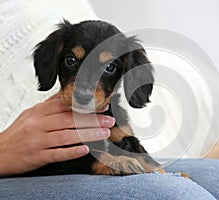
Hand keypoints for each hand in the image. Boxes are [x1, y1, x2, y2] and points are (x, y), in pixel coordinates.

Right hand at [0, 94, 114, 175]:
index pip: (66, 106)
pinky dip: (71, 152)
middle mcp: (38, 124)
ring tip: (104, 134)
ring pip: (66, 136)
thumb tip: (69, 95)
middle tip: (109, 121)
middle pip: (69, 120)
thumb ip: (51, 106)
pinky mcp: (37, 156)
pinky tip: (85, 150)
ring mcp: (37, 141)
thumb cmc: (19, 132)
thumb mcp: (32, 114)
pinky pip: (57, 154)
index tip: (102, 106)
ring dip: (88, 135)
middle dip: (92, 120)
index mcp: (39, 111)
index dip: (86, 106)